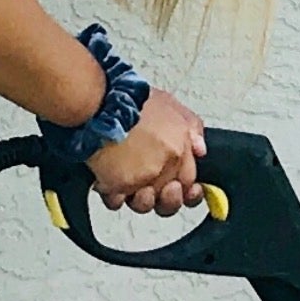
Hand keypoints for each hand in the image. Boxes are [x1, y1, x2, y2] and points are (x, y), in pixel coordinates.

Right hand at [83, 93, 208, 215]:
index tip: (175, 187)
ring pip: (145, 203)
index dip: (184, 187)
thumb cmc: (128, 97)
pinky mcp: (118, 184)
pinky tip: (110, 186)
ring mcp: (143, 177)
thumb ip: (190, 126)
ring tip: (132, 187)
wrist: (100, 101)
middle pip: (170, 197)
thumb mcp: (169, 103)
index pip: (190, 179)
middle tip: (151, 188)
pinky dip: (113, 197)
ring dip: (139, 199)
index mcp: (180, 147)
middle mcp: (165, 164)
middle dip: (162, 198)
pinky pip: (117, 201)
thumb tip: (200, 148)